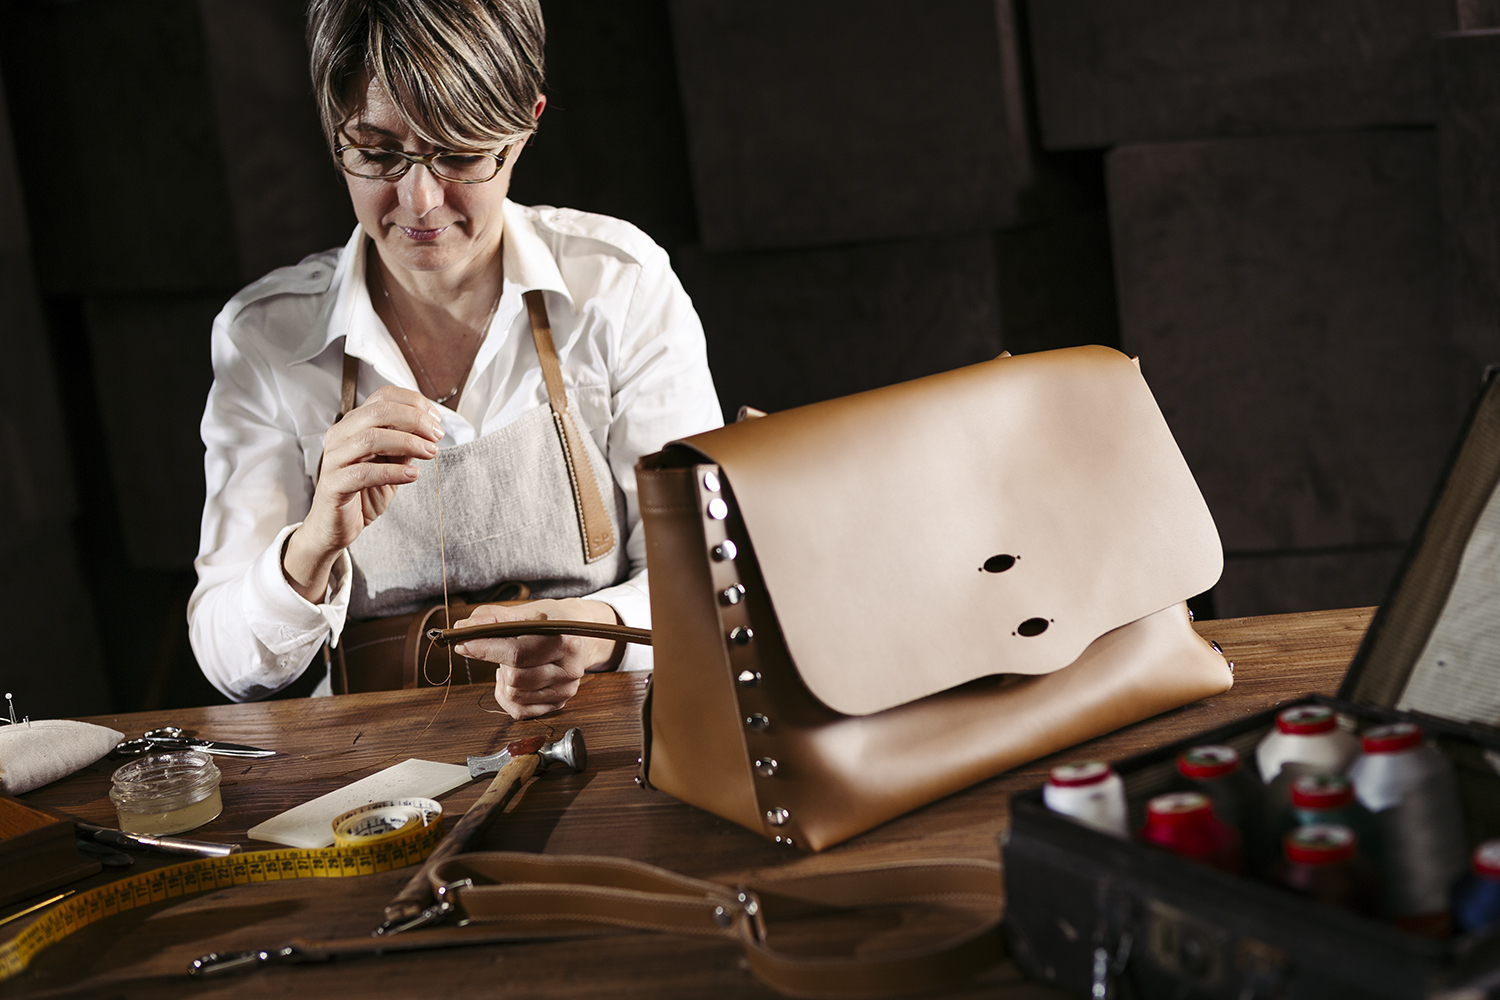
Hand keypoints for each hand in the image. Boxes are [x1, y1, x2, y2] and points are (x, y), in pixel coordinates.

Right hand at [283, 385, 444, 601]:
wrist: (336, 526)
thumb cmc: (364, 491)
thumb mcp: (392, 462)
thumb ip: (405, 444)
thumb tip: (430, 428)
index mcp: (354, 424)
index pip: (382, 397)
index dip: (413, 402)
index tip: (436, 419)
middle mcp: (340, 435)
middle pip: (378, 412)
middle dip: (414, 420)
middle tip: (437, 435)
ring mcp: (334, 459)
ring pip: (371, 438)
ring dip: (407, 442)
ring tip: (431, 453)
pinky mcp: (333, 484)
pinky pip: (364, 472)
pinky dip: (393, 471)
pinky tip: (413, 475)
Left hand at [454, 599, 624, 718]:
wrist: (580, 633)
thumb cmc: (552, 619)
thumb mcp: (528, 610)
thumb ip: (494, 618)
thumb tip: (463, 628)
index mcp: (566, 640)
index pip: (517, 652)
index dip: (486, 649)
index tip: (464, 643)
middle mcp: (570, 669)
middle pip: (515, 678)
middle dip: (498, 663)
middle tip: (500, 648)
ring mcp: (566, 689)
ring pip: (515, 696)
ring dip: (503, 679)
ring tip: (512, 663)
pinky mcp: (558, 703)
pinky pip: (519, 711)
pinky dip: (507, 696)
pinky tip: (515, 679)